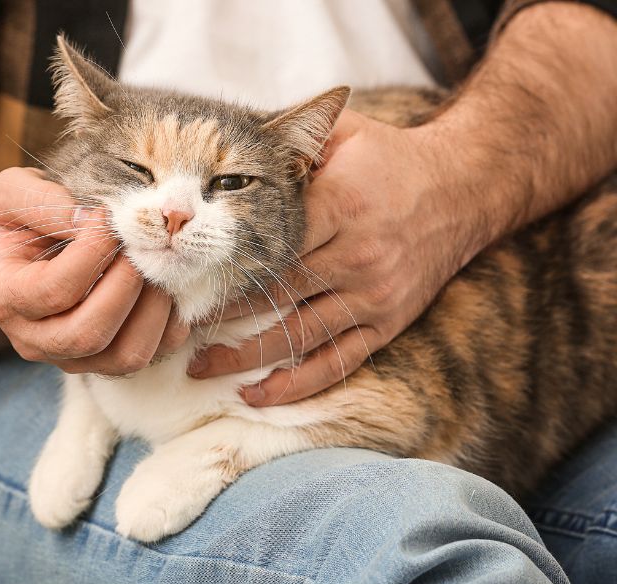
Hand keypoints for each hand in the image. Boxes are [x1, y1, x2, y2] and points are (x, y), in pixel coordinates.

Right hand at [0, 167, 188, 373]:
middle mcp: (35, 341)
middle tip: (141, 246)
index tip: (110, 218)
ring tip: (156, 265)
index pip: (55, 290)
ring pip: (126, 356)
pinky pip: (153, 354)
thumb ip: (42, 201)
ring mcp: (74, 359)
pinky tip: (166, 286)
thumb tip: (89, 218)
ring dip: (154, 309)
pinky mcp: (109, 363)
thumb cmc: (23, 220)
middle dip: (126, 285)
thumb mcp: (14, 193)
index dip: (92, 253)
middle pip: (89, 335)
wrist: (30, 249)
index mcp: (5, 299)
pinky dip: (171, 323)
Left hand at [189, 110, 473, 404]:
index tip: (183, 278)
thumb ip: (293, 141)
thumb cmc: (391, 159)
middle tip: (176, 325)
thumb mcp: (345, 133)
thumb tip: (233, 143)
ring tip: (200, 367)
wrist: (463, 189)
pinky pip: (338, 362)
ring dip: (246, 356)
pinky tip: (257, 394)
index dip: (222, 265)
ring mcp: (373, 296)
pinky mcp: (387, 323)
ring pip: (299, 335)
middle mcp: (357, 256)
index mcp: (341, 207)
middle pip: (275, 294)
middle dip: (220, 313)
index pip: (270, 244)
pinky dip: (297, 384)